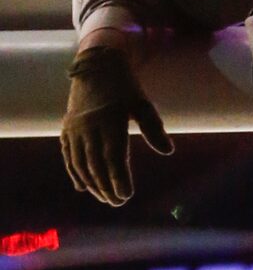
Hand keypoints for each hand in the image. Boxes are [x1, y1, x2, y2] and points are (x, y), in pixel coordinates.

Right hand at [59, 45, 173, 204]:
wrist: (96, 66)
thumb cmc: (125, 87)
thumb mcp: (142, 104)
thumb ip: (154, 128)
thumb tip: (169, 150)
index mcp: (109, 121)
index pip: (113, 157)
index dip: (119, 178)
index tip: (126, 195)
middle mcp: (89, 126)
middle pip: (96, 164)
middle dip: (106, 186)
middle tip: (118, 202)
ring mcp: (75, 128)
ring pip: (80, 163)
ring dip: (92, 183)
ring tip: (105, 198)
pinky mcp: (67, 128)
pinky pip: (68, 155)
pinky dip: (74, 173)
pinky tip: (83, 187)